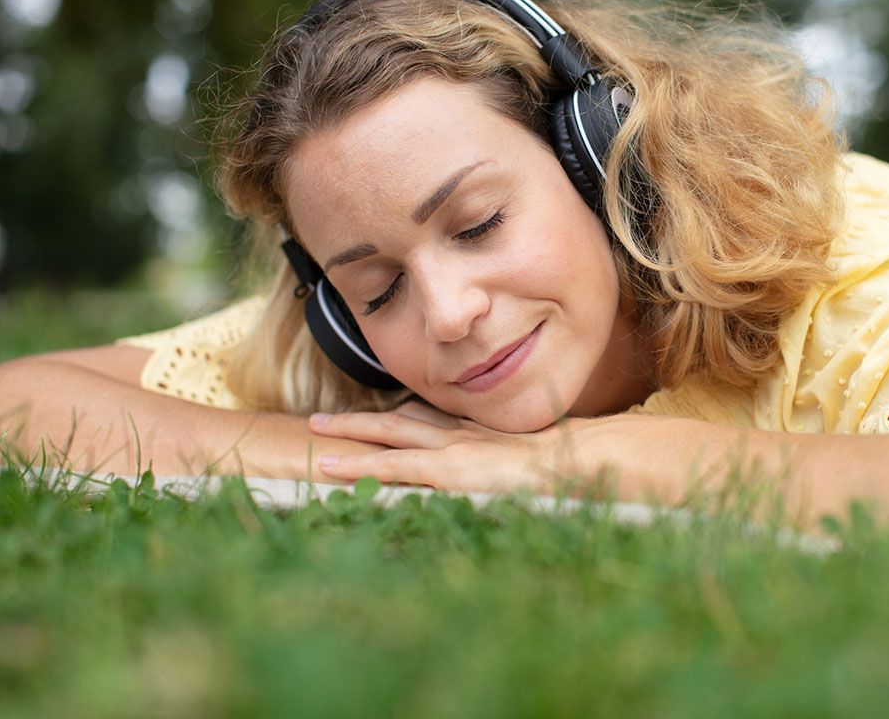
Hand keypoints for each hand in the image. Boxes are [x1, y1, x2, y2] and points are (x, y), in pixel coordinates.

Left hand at [308, 401, 587, 493]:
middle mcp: (460, 434)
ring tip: (314, 432)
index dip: (401, 418)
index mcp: (481, 433)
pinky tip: (332, 466)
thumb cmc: (565, 466)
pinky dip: (360, 464)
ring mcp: (450, 449)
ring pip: (387, 435)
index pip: (432, 420)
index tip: (379, 418)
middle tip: (326, 419)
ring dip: (350, 433)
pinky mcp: (444, 469)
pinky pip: (392, 465)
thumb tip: (515, 472)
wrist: (574, 463)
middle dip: (363, 419)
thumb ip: (519, 461)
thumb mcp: (538, 461)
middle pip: (401, 420)